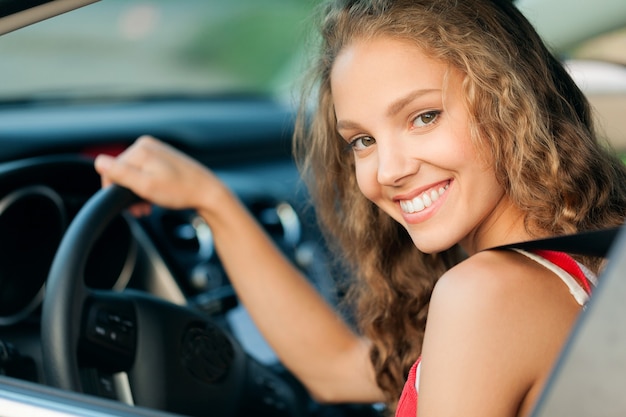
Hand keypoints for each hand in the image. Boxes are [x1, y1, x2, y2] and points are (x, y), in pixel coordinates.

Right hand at [94, 135, 222, 215]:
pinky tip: (154, 200)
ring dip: (137, 194)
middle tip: (141, 210)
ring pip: (134, 175)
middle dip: (128, 194)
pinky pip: (146, 175)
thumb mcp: (146, 185)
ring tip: (148, 207)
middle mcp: (147, 145)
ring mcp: (156, 152)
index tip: (131, 208)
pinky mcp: (163, 160)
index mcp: (140, 148)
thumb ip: (121, 174)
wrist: (208, 193)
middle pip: (123, 173)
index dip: (116, 192)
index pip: (112, 170)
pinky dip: (146, 189)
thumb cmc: (181, 190)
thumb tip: (99, 162)